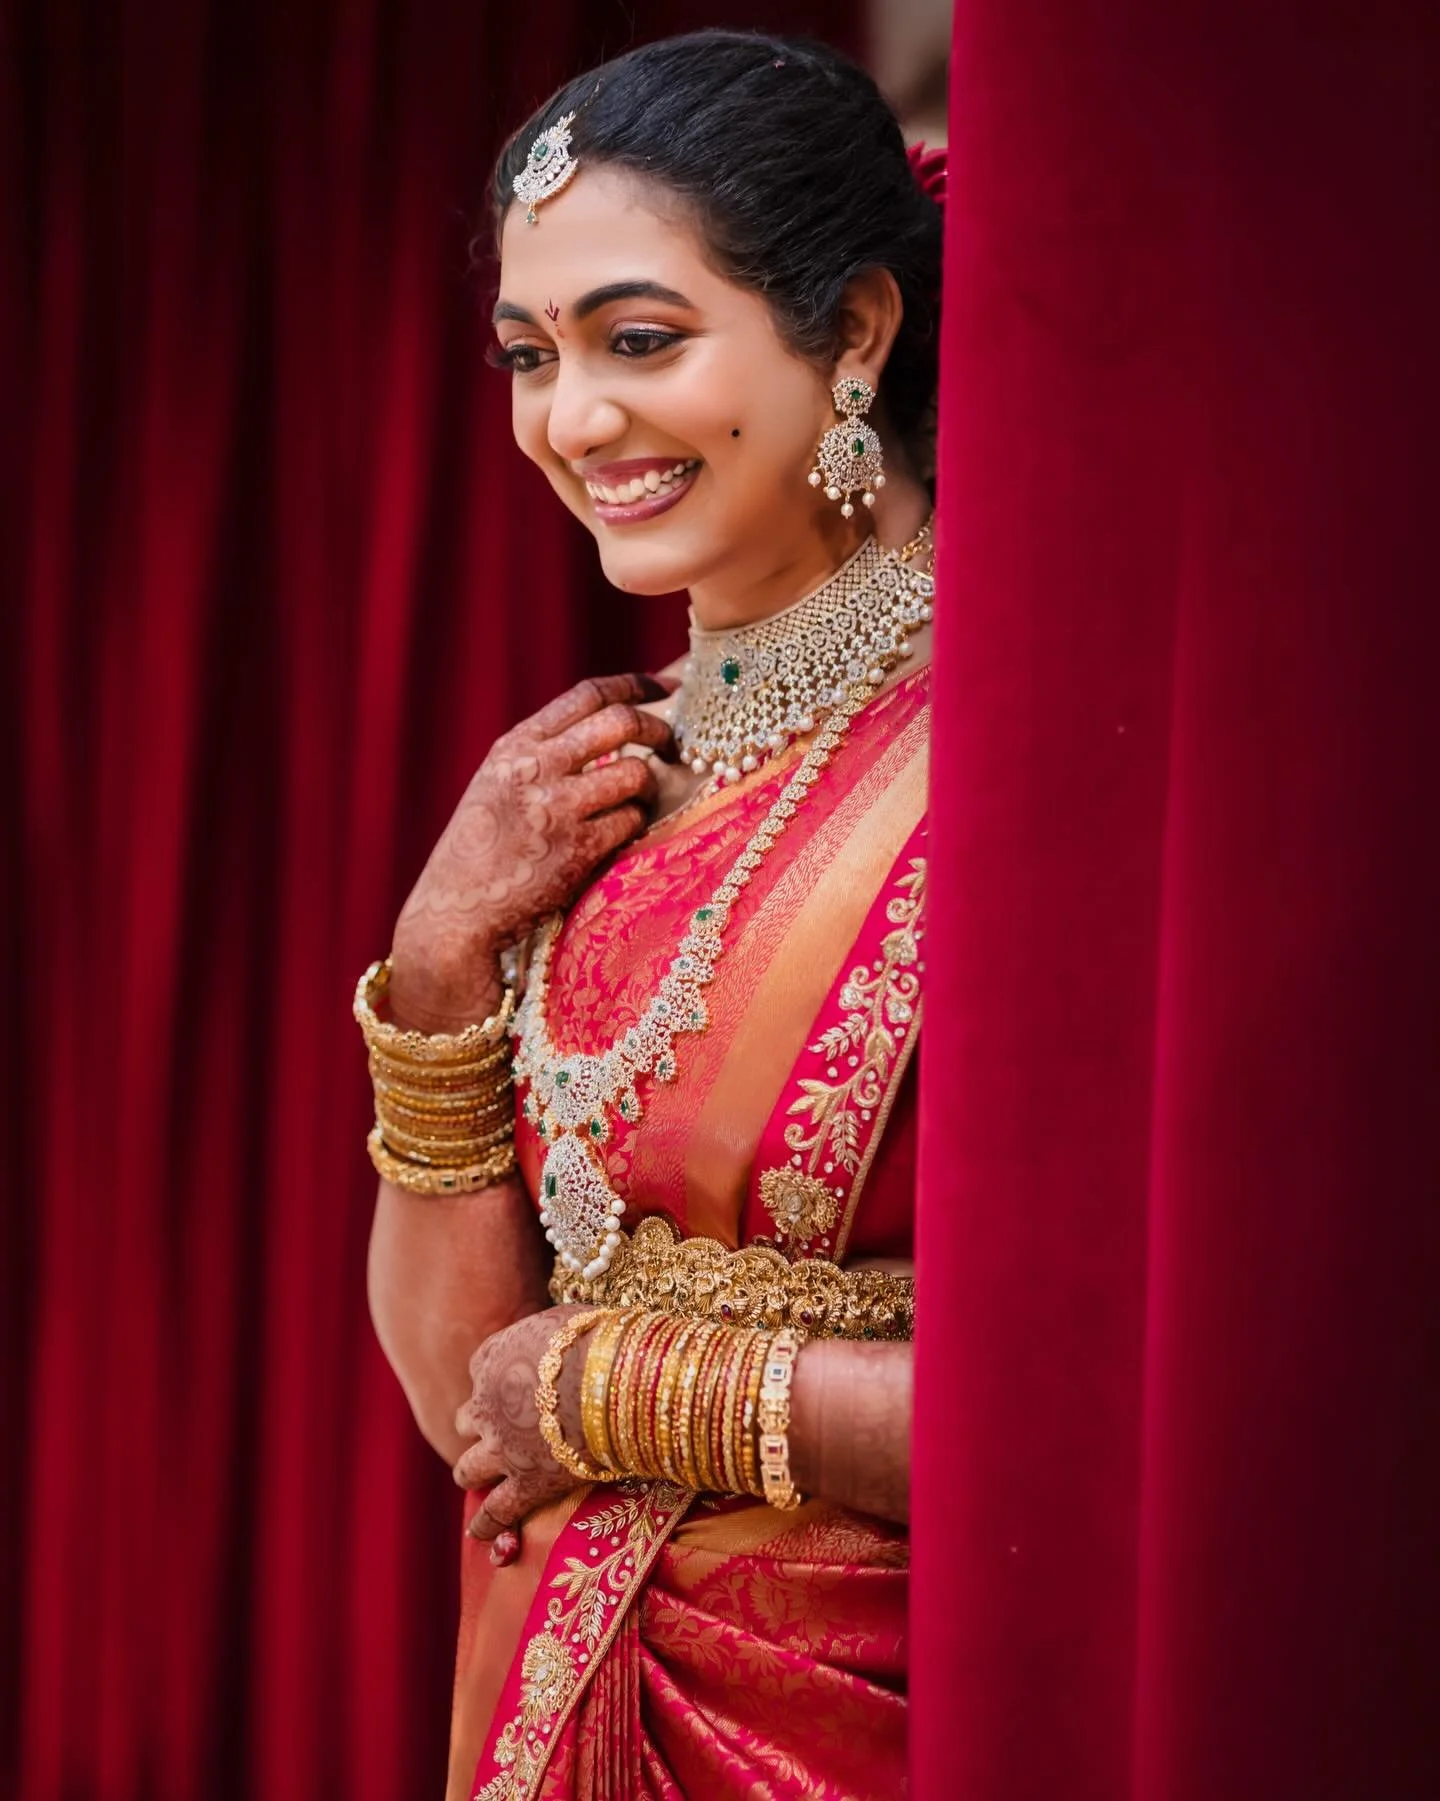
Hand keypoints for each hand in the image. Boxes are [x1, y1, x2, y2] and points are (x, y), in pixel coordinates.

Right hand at [389, 674, 674, 1029]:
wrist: (454, 913)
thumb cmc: (479, 852)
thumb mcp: (496, 786)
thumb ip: (541, 756)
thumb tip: (610, 733)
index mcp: (515, 746)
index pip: (588, 693)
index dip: (635, 685)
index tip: (667, 687)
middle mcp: (536, 769)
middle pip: (621, 721)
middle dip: (659, 728)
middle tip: (673, 744)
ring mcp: (557, 808)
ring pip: (635, 774)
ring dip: (647, 787)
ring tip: (636, 802)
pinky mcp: (578, 850)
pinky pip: (631, 822)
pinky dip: (635, 825)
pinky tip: (620, 836)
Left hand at [452, 1306, 594, 1544]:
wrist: (608, 1381)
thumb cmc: (597, 1342)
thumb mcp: (567, 1323)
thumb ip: (554, 1337)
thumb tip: (570, 1334)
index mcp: (494, 1360)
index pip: (480, 1369)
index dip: (494, 1379)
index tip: (509, 1383)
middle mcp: (487, 1405)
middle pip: (466, 1420)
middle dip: (480, 1425)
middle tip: (497, 1431)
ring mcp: (502, 1449)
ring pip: (468, 1469)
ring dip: (473, 1471)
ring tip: (477, 1477)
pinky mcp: (525, 1485)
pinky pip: (496, 1512)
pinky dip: (487, 1523)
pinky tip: (481, 1530)